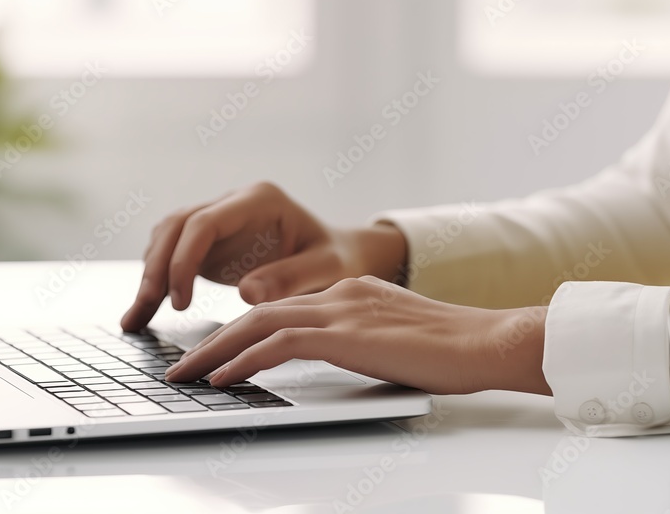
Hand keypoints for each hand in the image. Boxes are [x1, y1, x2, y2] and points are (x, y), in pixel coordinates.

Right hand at [121, 182, 407, 330]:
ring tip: (137, 319)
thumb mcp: (328, 268)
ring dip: (150, 275)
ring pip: (166, 238)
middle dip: (157, 266)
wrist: (341, 254)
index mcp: (259, 200)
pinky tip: (139, 316)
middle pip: (176, 226)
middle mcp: (232, 204)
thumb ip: (292, 278)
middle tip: (149, 307)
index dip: (185, 259)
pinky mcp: (210, 244)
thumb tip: (246, 293)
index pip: (205, 222)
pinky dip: (156, 285)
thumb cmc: (339, 259)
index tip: (181, 301)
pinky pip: (172, 258)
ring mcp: (218, 222)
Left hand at [165, 276, 551, 395]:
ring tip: (186, 375)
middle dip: (214, 339)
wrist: (486, 340)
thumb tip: (339, 357)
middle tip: (183, 365)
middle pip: (258, 311)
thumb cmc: (453, 350)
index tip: (217, 350)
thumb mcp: (397, 338)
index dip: (243, 330)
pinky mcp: (344, 334)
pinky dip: (243, 360)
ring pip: (257, 324)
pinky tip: (221, 377)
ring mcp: (340, 310)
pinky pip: (278, 345)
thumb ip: (362, 340)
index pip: (282, 308)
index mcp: (351, 292)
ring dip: (215, 350)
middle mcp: (339, 294)